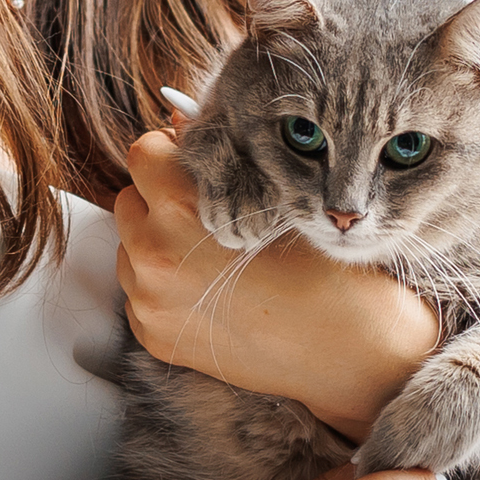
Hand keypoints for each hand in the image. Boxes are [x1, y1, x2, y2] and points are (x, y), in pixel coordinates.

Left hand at [110, 127, 440, 433]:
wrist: (349, 353)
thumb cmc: (328, 270)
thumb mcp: (281, 199)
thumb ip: (225, 162)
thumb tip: (182, 126)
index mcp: (180, 210)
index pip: (143, 153)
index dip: (173, 152)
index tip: (199, 165)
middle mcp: (153, 256)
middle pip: (130, 199)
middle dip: (162, 198)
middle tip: (211, 212)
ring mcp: (149, 303)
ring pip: (131, 248)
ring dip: (158, 242)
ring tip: (213, 256)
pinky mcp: (155, 338)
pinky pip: (141, 293)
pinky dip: (164, 286)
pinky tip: (212, 291)